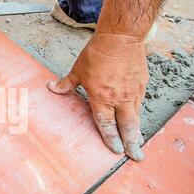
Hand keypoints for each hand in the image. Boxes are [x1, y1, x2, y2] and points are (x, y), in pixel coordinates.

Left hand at [48, 33, 148, 160]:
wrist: (121, 37)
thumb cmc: (98, 53)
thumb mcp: (78, 69)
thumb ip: (66, 84)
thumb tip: (51, 88)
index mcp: (101, 96)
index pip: (106, 124)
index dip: (110, 138)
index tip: (115, 150)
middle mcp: (119, 98)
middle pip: (127, 126)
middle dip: (131, 143)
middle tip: (136, 156)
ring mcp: (133, 92)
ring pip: (135, 117)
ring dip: (136, 131)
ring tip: (137, 143)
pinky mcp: (142, 85)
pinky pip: (139, 104)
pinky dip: (138, 115)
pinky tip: (137, 121)